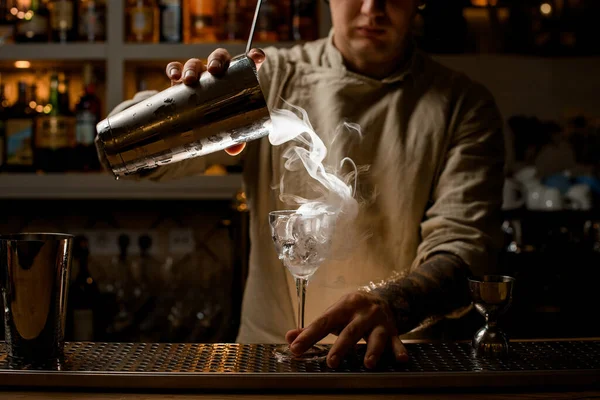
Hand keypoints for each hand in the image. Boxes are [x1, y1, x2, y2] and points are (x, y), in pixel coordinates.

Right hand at [164, 48, 266, 155]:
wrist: (192, 119)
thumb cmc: (216, 118)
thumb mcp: (226, 127)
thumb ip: (234, 137)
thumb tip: (235, 149)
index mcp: (235, 79)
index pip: (247, 63)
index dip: (254, 57)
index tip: (256, 57)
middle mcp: (217, 73)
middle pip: (218, 58)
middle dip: (216, 60)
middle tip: (214, 71)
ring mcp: (198, 75)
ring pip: (195, 63)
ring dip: (192, 68)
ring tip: (190, 80)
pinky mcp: (179, 80)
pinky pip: (174, 69)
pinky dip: (173, 70)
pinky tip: (174, 77)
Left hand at [286, 291, 408, 368]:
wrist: (382, 298)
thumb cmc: (350, 311)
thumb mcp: (333, 314)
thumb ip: (311, 328)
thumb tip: (289, 338)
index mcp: (343, 307)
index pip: (323, 321)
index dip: (309, 335)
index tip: (295, 348)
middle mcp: (362, 313)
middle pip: (350, 331)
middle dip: (341, 347)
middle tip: (331, 362)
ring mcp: (379, 322)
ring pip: (376, 337)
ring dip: (372, 350)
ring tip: (368, 364)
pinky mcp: (393, 331)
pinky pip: (397, 341)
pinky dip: (399, 350)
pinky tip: (401, 360)